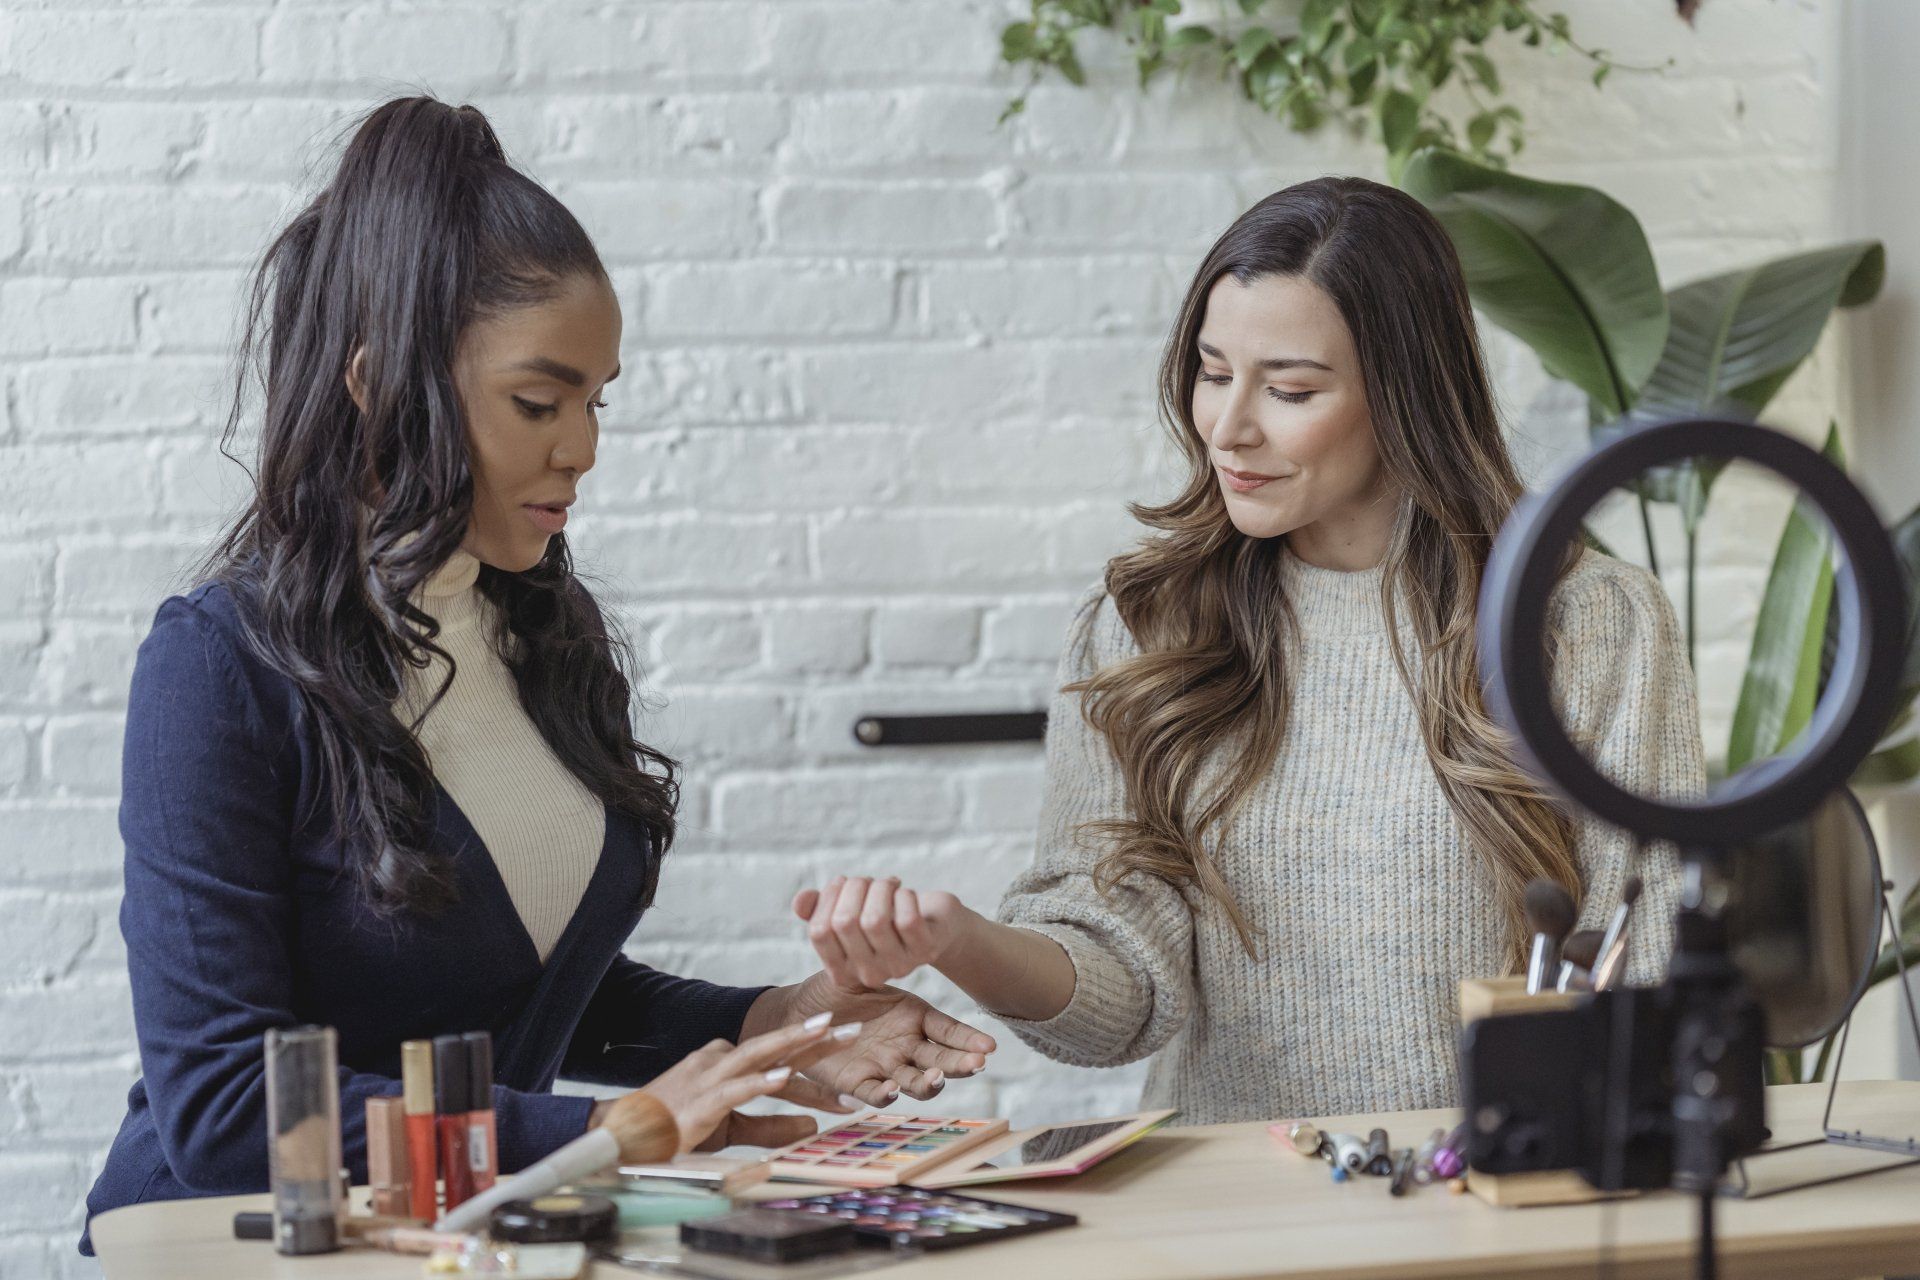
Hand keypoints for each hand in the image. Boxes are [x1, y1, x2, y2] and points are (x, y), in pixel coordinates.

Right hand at [589, 1014, 847, 1156]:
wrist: (623, 1135)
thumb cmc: (676, 1129)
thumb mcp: (731, 1128)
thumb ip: (771, 1127)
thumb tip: (813, 1126)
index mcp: (727, 1064)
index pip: (779, 1055)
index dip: (816, 1053)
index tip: (850, 1049)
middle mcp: (721, 1061)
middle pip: (776, 1044)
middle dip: (816, 1035)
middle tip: (855, 1026)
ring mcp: (709, 1076)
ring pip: (759, 1054)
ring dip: (794, 1043)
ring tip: (826, 1031)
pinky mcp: (701, 1100)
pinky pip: (736, 1088)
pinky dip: (760, 1081)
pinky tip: (784, 1076)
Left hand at [774, 970, 995, 1105]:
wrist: (798, 1012)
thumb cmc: (834, 987)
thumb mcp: (862, 973)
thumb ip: (883, 971)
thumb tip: (901, 957)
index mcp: (912, 1015)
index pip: (948, 1030)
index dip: (968, 1039)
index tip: (989, 1047)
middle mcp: (905, 1044)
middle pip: (941, 1059)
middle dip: (960, 1063)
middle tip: (977, 1065)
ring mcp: (885, 1066)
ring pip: (915, 1081)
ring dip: (929, 1083)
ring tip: (936, 1078)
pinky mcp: (859, 1083)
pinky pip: (876, 1092)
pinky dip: (885, 1094)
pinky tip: (892, 1089)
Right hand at [794, 875, 974, 989]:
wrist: (935, 925)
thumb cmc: (886, 916)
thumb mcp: (849, 912)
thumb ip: (818, 909)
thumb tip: (800, 902)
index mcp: (842, 970)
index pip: (819, 932)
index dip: (827, 898)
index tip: (841, 882)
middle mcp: (868, 975)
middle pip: (844, 922)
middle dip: (854, 887)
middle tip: (868, 881)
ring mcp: (898, 966)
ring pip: (875, 919)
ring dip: (880, 888)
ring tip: (887, 884)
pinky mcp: (925, 951)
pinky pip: (906, 919)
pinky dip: (904, 896)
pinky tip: (905, 893)